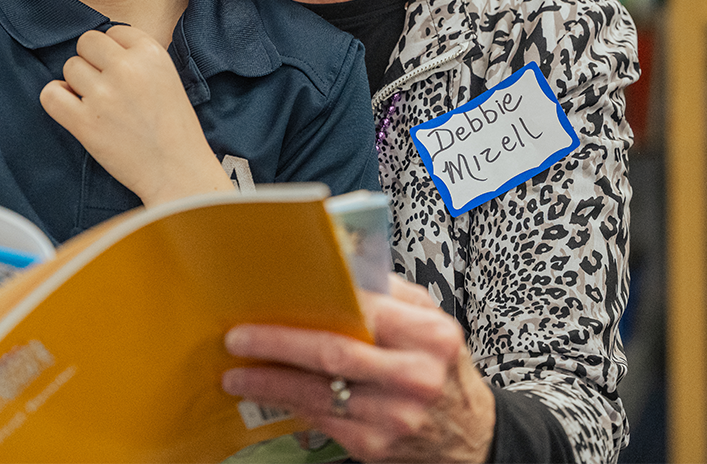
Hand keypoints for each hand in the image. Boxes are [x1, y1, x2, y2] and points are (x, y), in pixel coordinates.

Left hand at [40, 24, 231, 205]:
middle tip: (106, 86)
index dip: (113, 52)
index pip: (113, 31)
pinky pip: (51, 94)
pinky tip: (72, 108)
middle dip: (92, 62)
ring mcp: (104, 95)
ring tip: (98, 104)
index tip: (121, 72)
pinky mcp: (85, 123)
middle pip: (87, 43)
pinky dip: (56, 98)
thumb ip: (138, 57)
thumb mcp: (167, 77)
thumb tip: (101, 49)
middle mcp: (127, 68)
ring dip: (78, 83)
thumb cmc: (175, 129)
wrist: (177, 171)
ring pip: (69, 67)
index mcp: (151, 53)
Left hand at [221, 276, 496, 463]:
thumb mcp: (431, 321)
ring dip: (270, 382)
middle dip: (278, 344)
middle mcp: (414, 378)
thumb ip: (390, 291)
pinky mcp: (374, 445)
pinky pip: (320, 419)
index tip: (279, 298)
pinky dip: (289, 404)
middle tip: (239, 338)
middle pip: (333, 354)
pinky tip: (267, 393)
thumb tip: (340, 260)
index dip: (317, 305)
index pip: (365, 312)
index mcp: (430, 337)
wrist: (469, 435)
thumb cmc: (443, 369)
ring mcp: (394, 417)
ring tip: (237, 372)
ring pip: (318, 393)